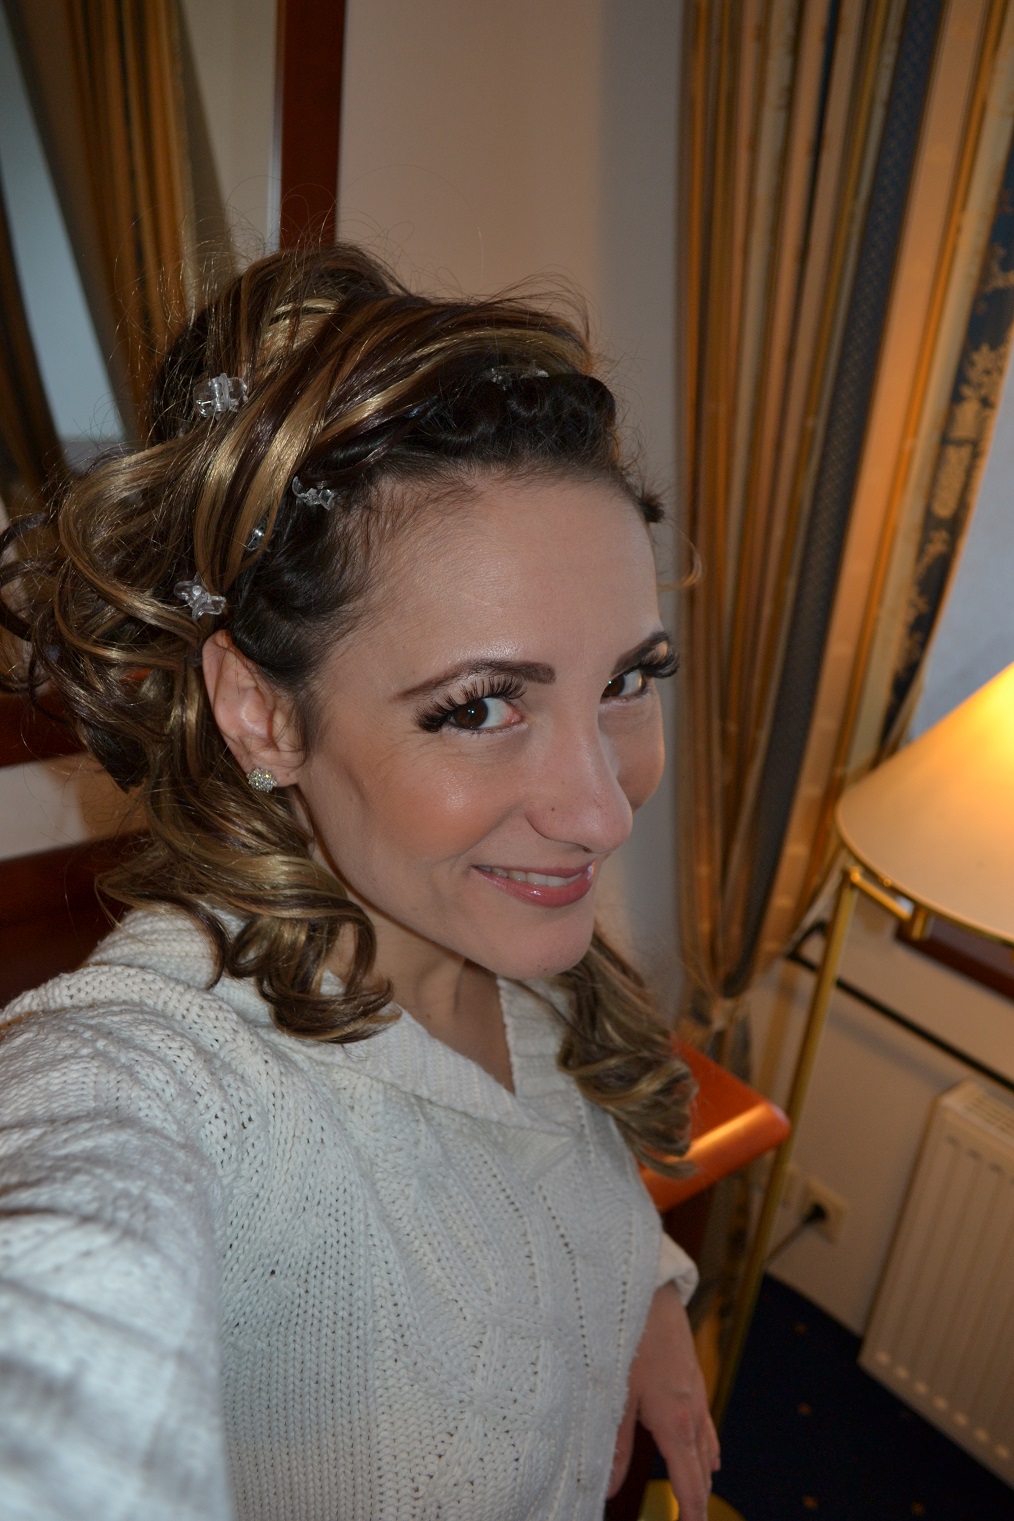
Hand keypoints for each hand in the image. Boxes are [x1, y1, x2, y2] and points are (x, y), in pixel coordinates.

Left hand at [608, 1281, 719, 1520]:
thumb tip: (610, 1488)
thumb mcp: (616, 1395)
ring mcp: (696, 1393)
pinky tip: (708, 1448)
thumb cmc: (631, 1339)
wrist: (651, 1292)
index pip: (688, 1482)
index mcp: (675, 1423)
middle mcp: (692, 1412)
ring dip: (704, 1472)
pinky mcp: (693, 1377)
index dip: (690, 1512)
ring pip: (706, 1444)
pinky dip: (708, 1443)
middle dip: (699, 1498)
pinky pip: (707, 1421)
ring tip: (702, 1493)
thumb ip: (616, 1446)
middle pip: (701, 1468)